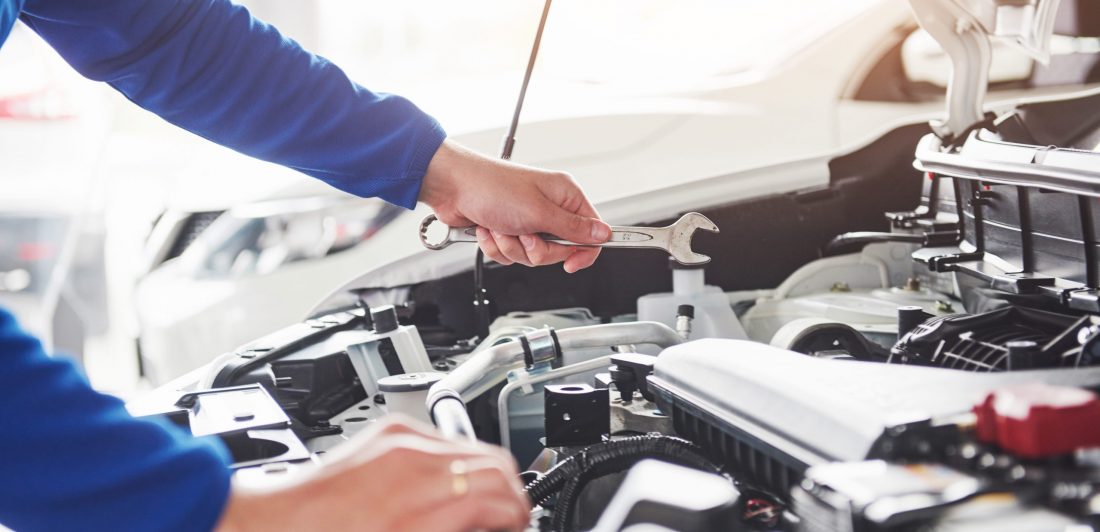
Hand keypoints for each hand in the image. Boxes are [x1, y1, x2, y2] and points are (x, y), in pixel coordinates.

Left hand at [217, 417, 529, 531]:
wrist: (271, 522)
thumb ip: (450, 528)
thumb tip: (480, 523)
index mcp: (415, 503)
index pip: (498, 494)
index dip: (517, 514)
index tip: (517, 525)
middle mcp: (412, 460)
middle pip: (495, 463)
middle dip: (512, 493)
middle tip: (510, 518)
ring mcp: (401, 438)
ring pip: (476, 446)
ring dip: (490, 475)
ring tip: (486, 503)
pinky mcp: (390, 428)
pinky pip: (446, 438)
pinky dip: (461, 460)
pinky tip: (452, 484)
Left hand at [419, 140, 610, 272]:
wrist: (452, 187)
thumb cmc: (492, 187)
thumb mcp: (539, 212)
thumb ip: (573, 228)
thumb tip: (603, 234)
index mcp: (564, 196)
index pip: (591, 231)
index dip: (584, 251)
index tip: (571, 264)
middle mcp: (548, 208)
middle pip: (560, 250)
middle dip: (537, 249)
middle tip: (525, 233)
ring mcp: (527, 220)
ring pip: (533, 256)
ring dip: (513, 247)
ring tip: (502, 227)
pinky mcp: (508, 230)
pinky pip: (512, 255)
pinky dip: (498, 247)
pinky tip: (489, 229)